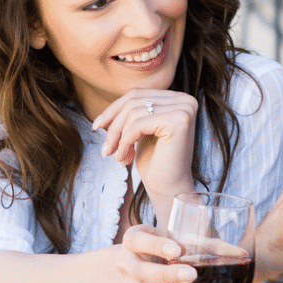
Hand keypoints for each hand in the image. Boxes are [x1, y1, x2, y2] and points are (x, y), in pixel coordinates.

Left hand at [91, 90, 197, 205]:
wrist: (170, 188)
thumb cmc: (155, 162)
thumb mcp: (141, 130)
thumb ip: (133, 111)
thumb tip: (107, 109)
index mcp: (179, 99)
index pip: (137, 94)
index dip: (113, 109)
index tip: (97, 126)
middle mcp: (186, 100)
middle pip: (134, 100)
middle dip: (113, 124)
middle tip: (105, 149)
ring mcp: (184, 109)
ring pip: (133, 111)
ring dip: (118, 136)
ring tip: (116, 156)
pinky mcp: (179, 121)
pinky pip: (138, 124)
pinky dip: (124, 142)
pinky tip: (123, 158)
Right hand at [113, 224, 221, 282]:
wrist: (138, 265)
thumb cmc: (164, 247)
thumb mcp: (177, 238)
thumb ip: (206, 244)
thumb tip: (241, 253)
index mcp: (133, 241)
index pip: (137, 241)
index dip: (156, 246)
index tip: (176, 250)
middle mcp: (126, 265)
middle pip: (141, 273)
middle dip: (166, 275)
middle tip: (191, 275)